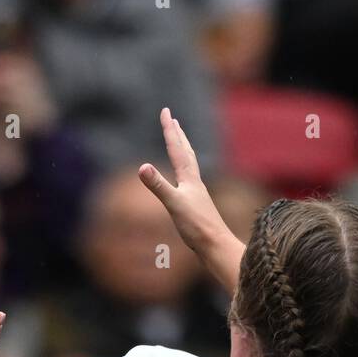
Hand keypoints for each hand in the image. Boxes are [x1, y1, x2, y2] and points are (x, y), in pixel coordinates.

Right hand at [139, 107, 231, 259]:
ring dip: (183, 151)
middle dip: (178, 135)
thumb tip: (141, 167)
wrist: (216, 245)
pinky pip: (189, 181)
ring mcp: (197, 193)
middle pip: (186, 152)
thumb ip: (158, 185)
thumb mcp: (173, 204)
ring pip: (190, 166)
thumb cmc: (197, 226)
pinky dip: (185, 172)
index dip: (169, 129)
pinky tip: (185, 180)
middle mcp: (195, 182)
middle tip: (173, 120)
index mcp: (189, 178)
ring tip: (180, 143)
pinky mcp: (197, 205)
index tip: (165, 111)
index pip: (176, 148)